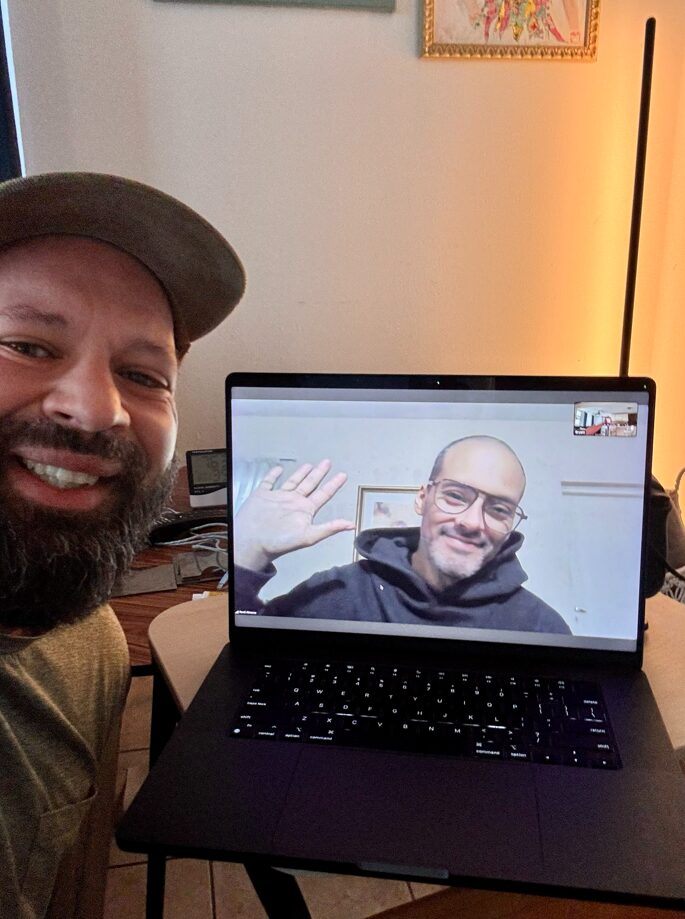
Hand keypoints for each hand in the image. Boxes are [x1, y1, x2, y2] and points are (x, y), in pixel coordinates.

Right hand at [233, 459, 354, 570]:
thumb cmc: (280, 541)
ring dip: (301, 473)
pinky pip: (269, 482)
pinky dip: (273, 475)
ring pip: (292, 482)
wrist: (252, 542)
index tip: (343, 475)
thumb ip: (329, 528)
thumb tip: (352, 525)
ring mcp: (278, 498)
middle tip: (327, 462)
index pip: (323, 494)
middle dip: (319, 473)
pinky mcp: (262, 495)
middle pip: (310, 484)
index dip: (334, 485)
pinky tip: (278, 469)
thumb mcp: (308, 535)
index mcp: (305, 511)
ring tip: (309, 465)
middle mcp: (293, 503)